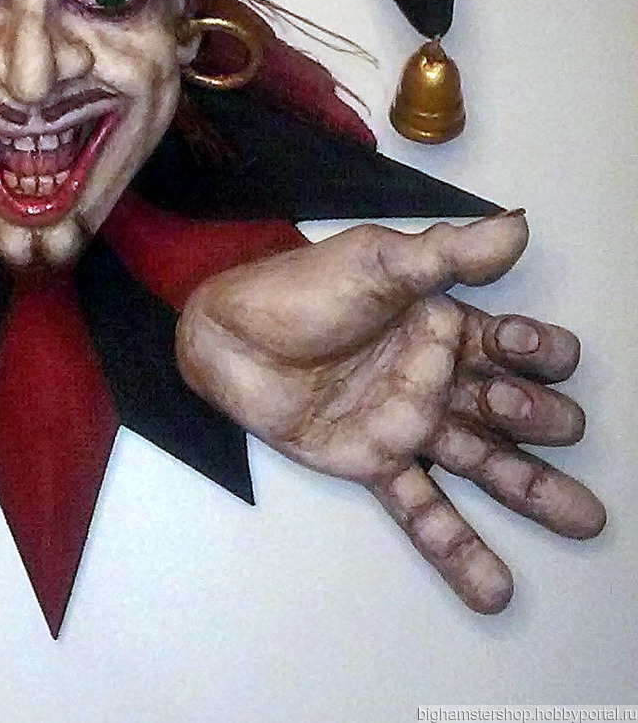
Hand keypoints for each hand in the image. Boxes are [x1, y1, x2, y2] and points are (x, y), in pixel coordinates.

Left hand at [176, 213, 604, 612]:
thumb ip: (447, 252)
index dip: (537, 351)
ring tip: (586, 518)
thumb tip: (516, 225)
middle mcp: (438, 379)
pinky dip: (458, 550)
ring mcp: (408, 424)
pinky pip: (424, 510)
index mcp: (446, 327)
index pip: (520, 347)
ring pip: (488, 464)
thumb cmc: (299, 290)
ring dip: (535, 490)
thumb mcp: (376, 261)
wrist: (227, 335)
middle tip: (515, 408)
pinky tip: (495, 589)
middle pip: (517, 409)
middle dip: (539, 415)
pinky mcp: (373, 461)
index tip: (519, 346)